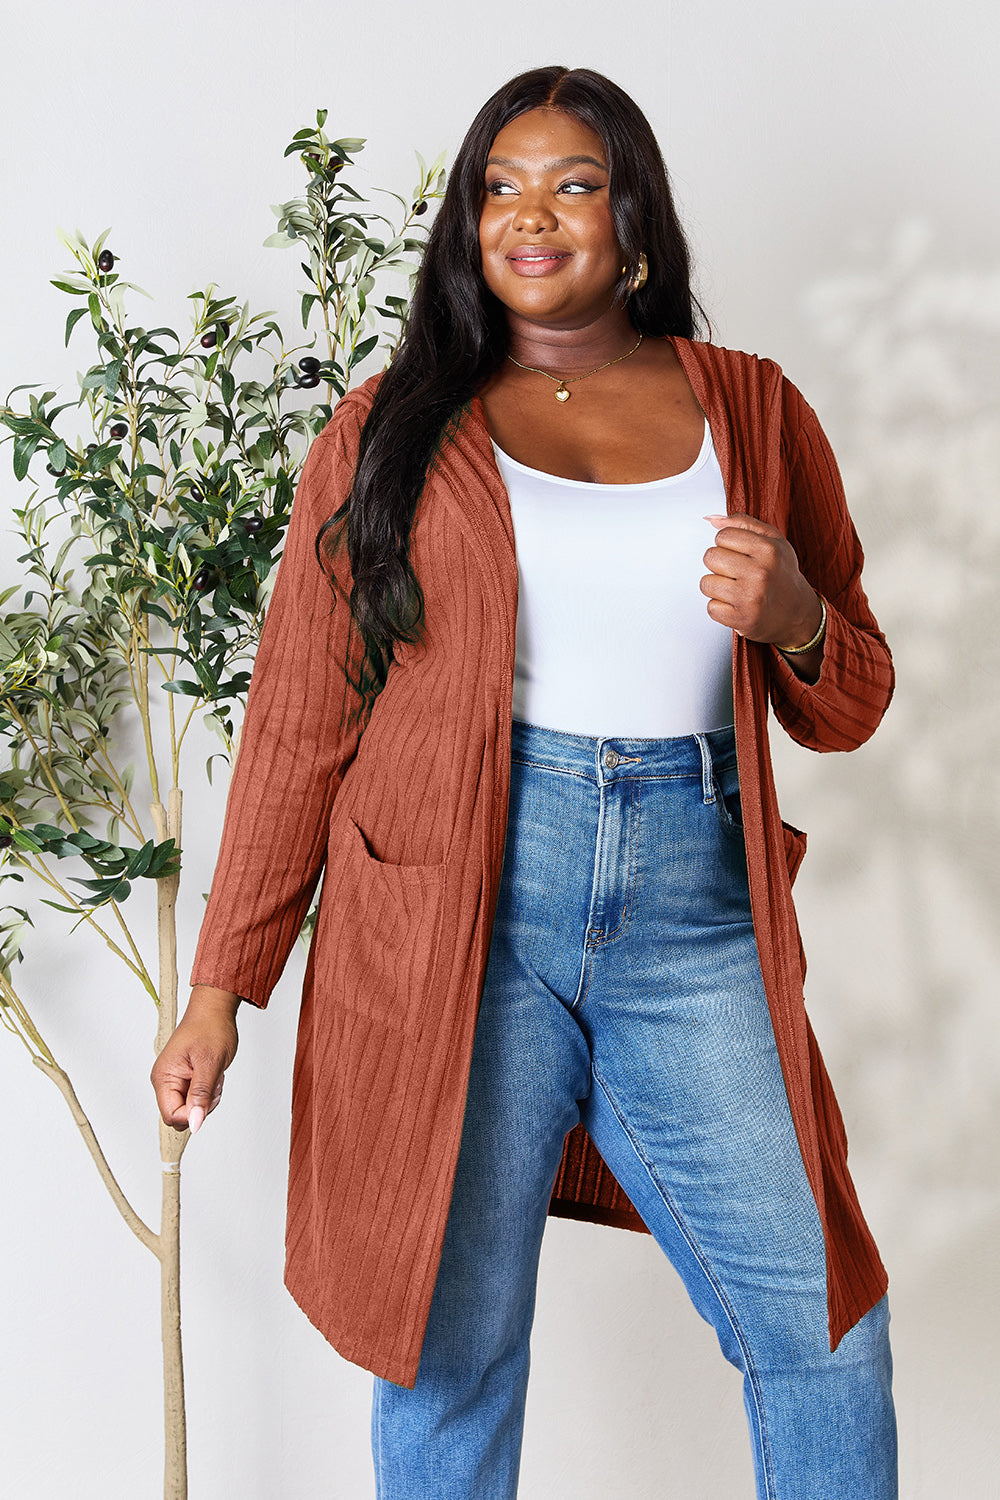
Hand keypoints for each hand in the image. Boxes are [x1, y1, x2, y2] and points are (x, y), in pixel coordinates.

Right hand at [151, 986, 240, 1132]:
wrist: (214, 1010)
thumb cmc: (210, 1028)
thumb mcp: (210, 1063)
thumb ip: (201, 1095)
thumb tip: (194, 1123)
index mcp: (164, 1077)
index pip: (171, 1115)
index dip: (192, 1114)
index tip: (208, 1097)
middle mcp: (165, 1080)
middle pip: (180, 1115)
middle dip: (200, 1106)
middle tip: (213, 1084)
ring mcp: (175, 1080)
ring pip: (190, 1108)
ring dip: (207, 1098)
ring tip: (214, 1076)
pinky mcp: (185, 1078)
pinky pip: (195, 1098)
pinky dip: (208, 1092)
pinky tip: (213, 1076)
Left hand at [702, 514, 822, 648]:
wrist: (797, 613)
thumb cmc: (780, 573)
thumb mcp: (772, 541)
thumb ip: (743, 523)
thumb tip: (711, 519)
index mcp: (769, 550)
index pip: (723, 535)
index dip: (727, 544)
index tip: (740, 554)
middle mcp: (760, 574)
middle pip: (710, 557)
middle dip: (719, 564)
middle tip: (736, 572)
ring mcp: (750, 598)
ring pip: (706, 583)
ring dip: (717, 587)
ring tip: (736, 589)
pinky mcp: (742, 620)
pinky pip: (711, 607)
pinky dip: (720, 608)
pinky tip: (736, 605)